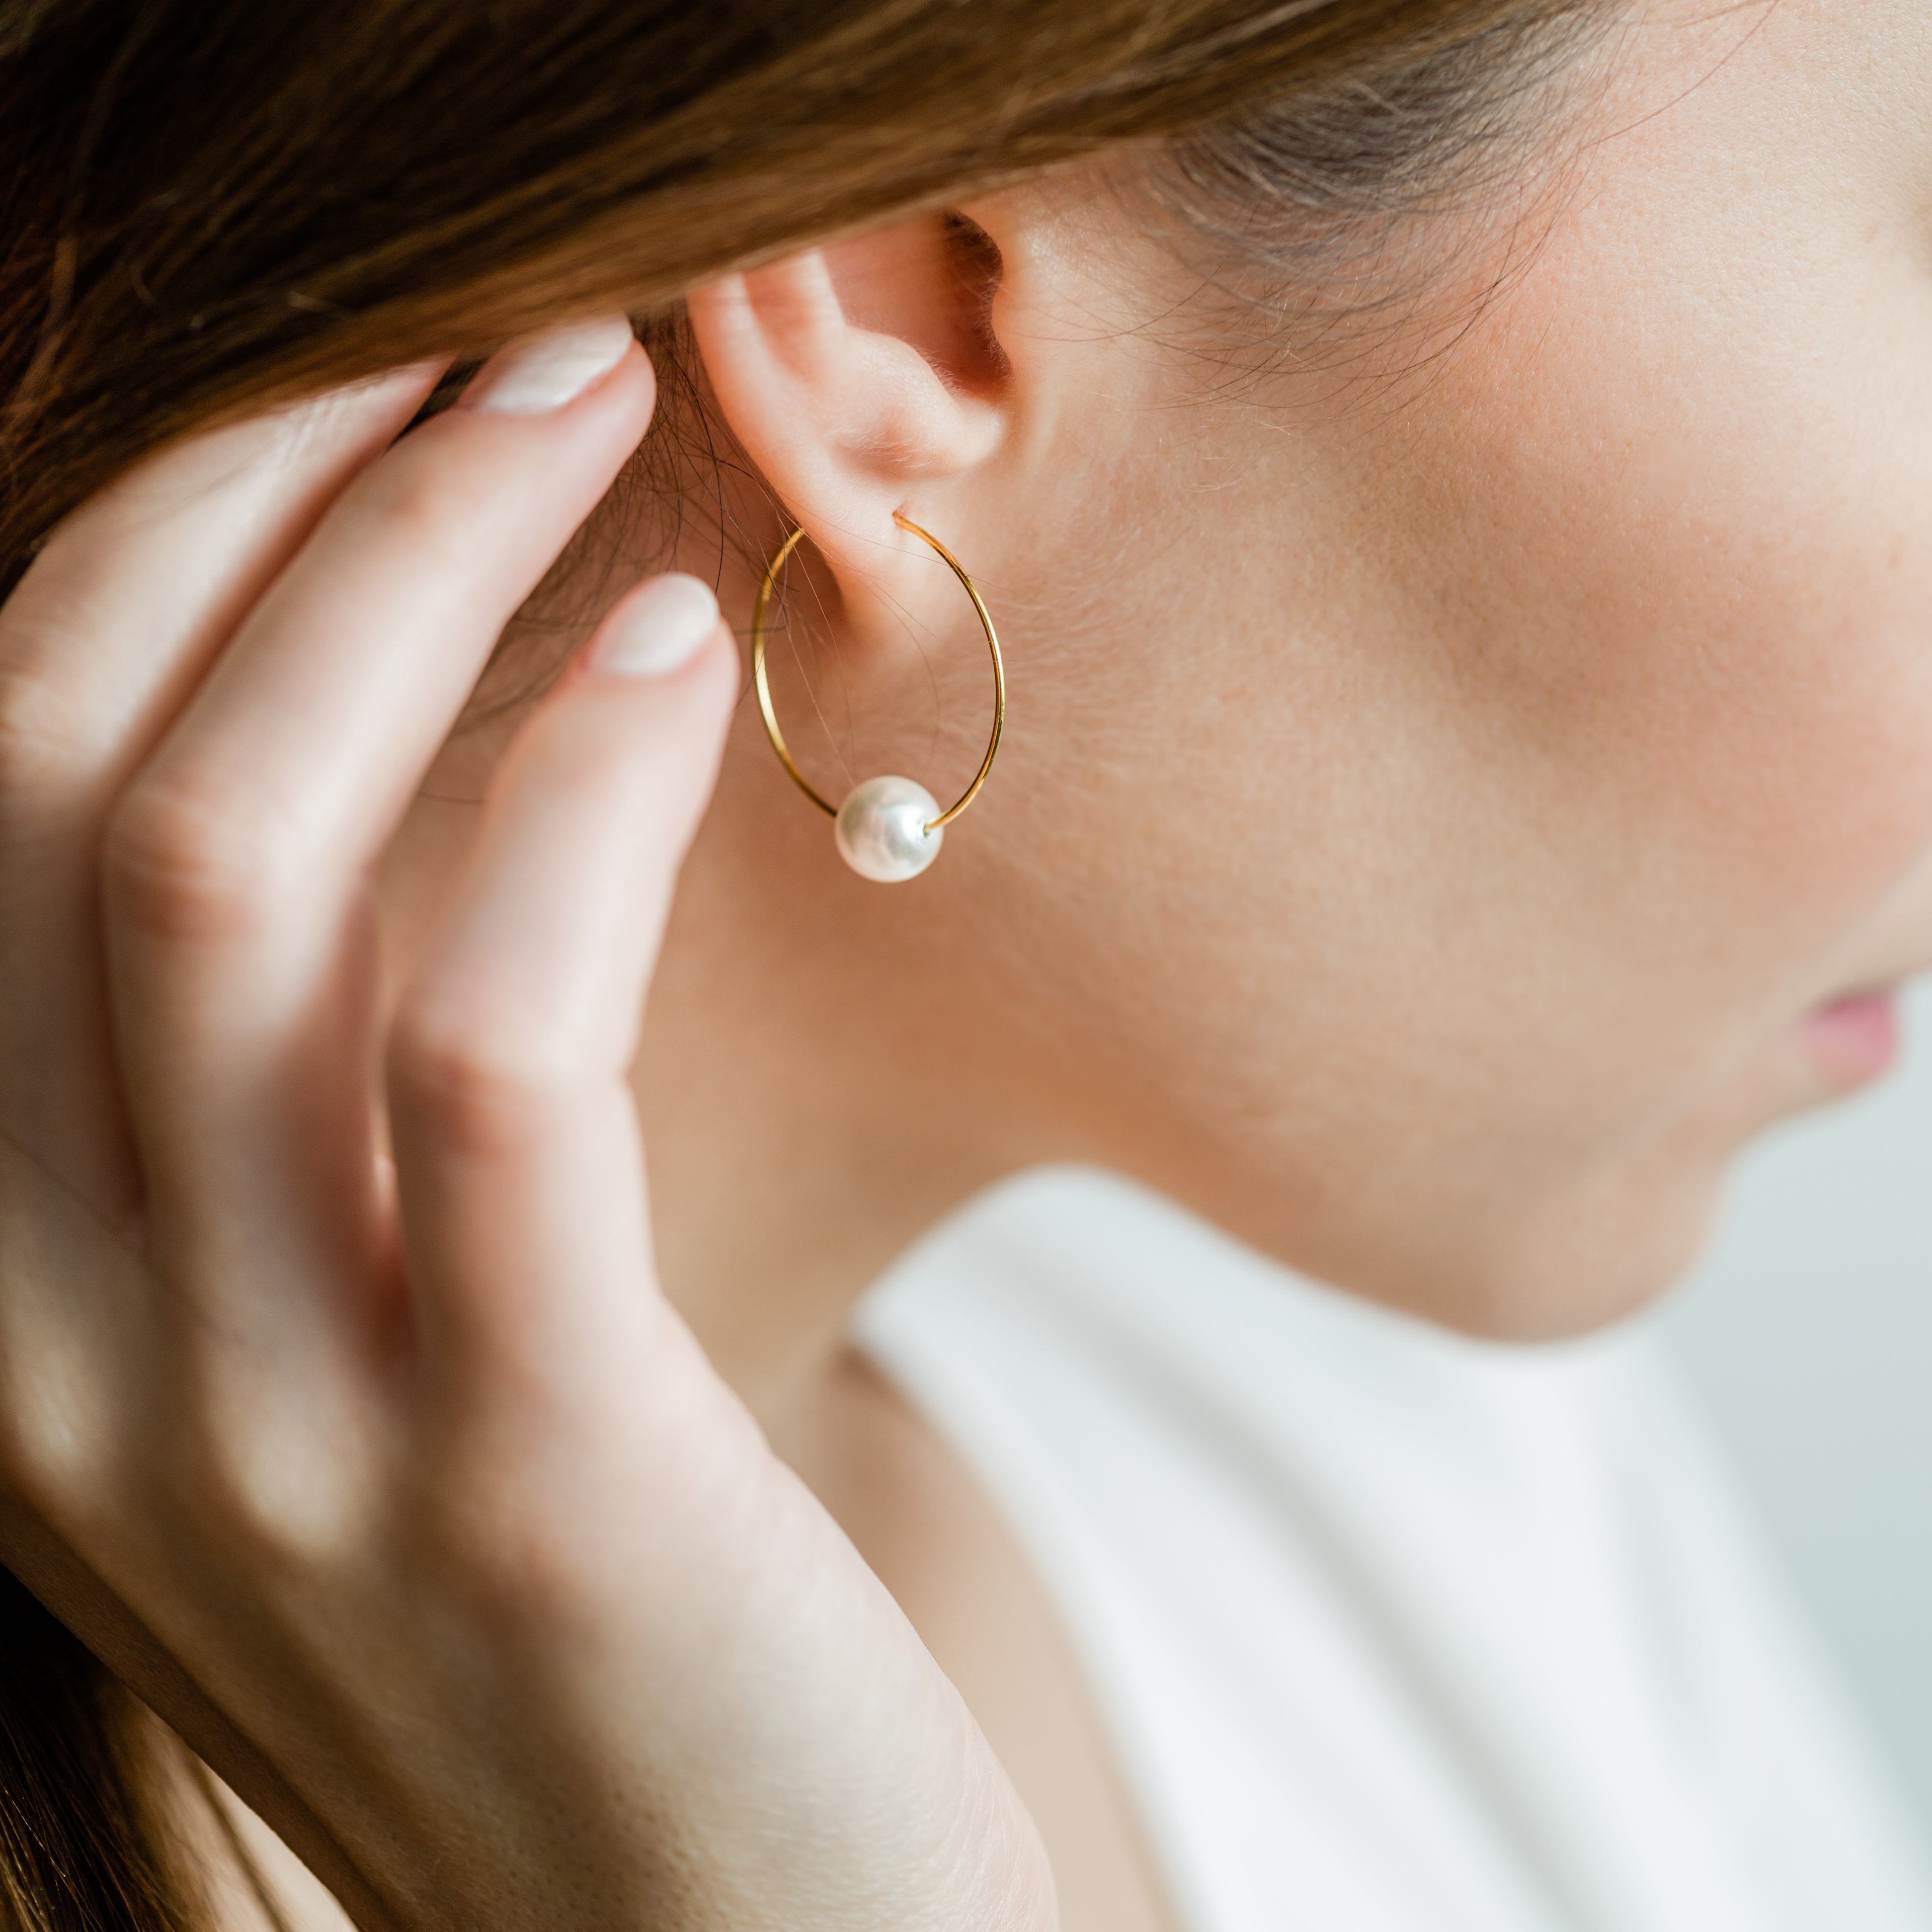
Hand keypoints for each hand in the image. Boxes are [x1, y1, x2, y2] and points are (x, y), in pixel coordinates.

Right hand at [0, 321, 1050, 1931]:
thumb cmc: (589, 1621)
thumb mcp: (386, 1348)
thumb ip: (324, 1118)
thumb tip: (390, 780)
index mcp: (6, 1300)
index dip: (154, 541)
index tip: (362, 392)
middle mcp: (52, 1359)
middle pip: (79, 788)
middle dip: (274, 501)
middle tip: (504, 345)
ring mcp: (259, 1429)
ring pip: (231, 880)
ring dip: (413, 583)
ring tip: (588, 416)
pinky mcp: (507, 1471)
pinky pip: (485, 1043)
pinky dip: (566, 803)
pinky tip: (669, 657)